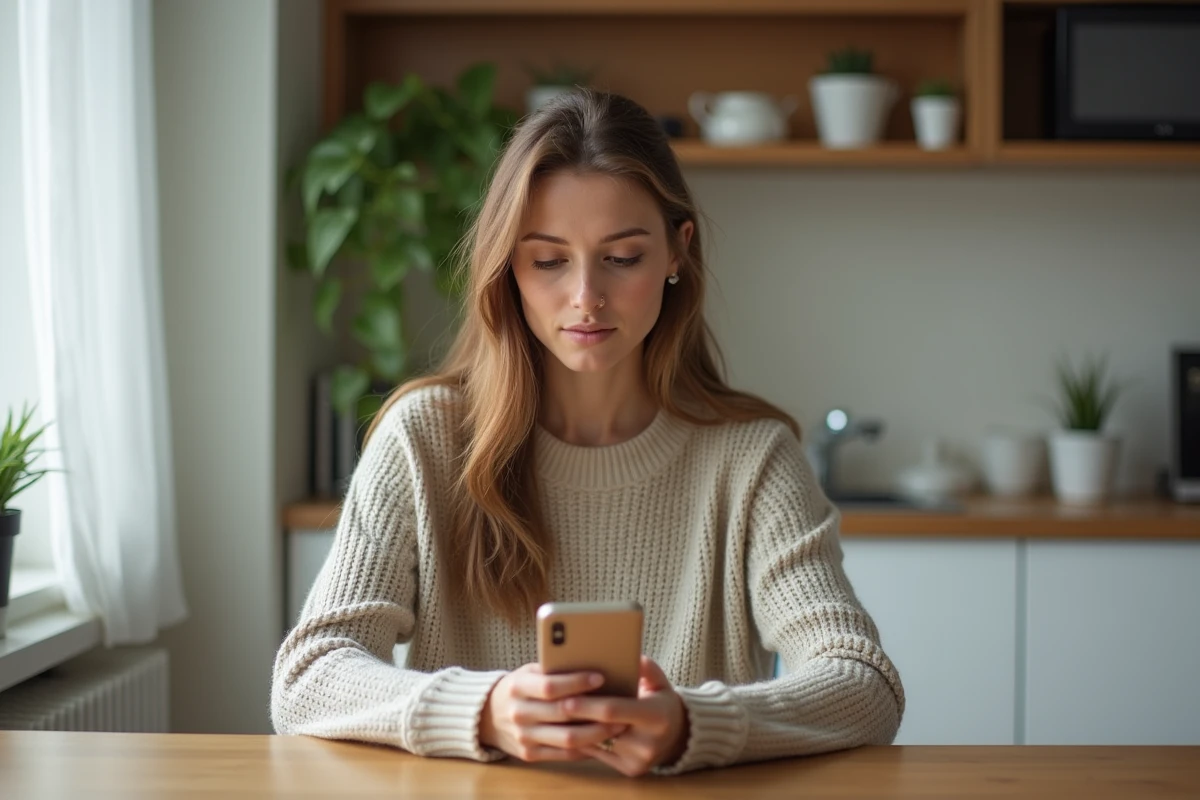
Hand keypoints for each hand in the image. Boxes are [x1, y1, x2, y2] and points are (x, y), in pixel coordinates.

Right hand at [479, 663, 628, 762]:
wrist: (488, 716)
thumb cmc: (520, 688)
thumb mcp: (528, 672)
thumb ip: (552, 670)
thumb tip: (590, 660)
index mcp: (518, 687)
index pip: (550, 686)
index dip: (577, 682)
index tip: (600, 677)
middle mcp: (519, 713)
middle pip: (562, 714)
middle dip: (594, 709)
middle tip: (619, 704)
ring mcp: (524, 737)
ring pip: (567, 738)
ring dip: (596, 733)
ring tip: (618, 725)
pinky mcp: (530, 754)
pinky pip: (564, 754)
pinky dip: (586, 748)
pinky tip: (603, 740)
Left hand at [564, 656, 689, 776]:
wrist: (677, 736)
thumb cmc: (662, 702)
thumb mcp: (660, 682)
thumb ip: (648, 668)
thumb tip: (633, 657)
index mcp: (657, 716)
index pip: (615, 711)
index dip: (589, 705)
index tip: (568, 697)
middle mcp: (648, 742)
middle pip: (602, 728)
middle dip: (578, 716)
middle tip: (555, 704)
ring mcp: (638, 759)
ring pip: (598, 744)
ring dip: (578, 729)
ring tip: (560, 714)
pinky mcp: (630, 770)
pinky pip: (600, 755)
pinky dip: (585, 741)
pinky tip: (574, 728)